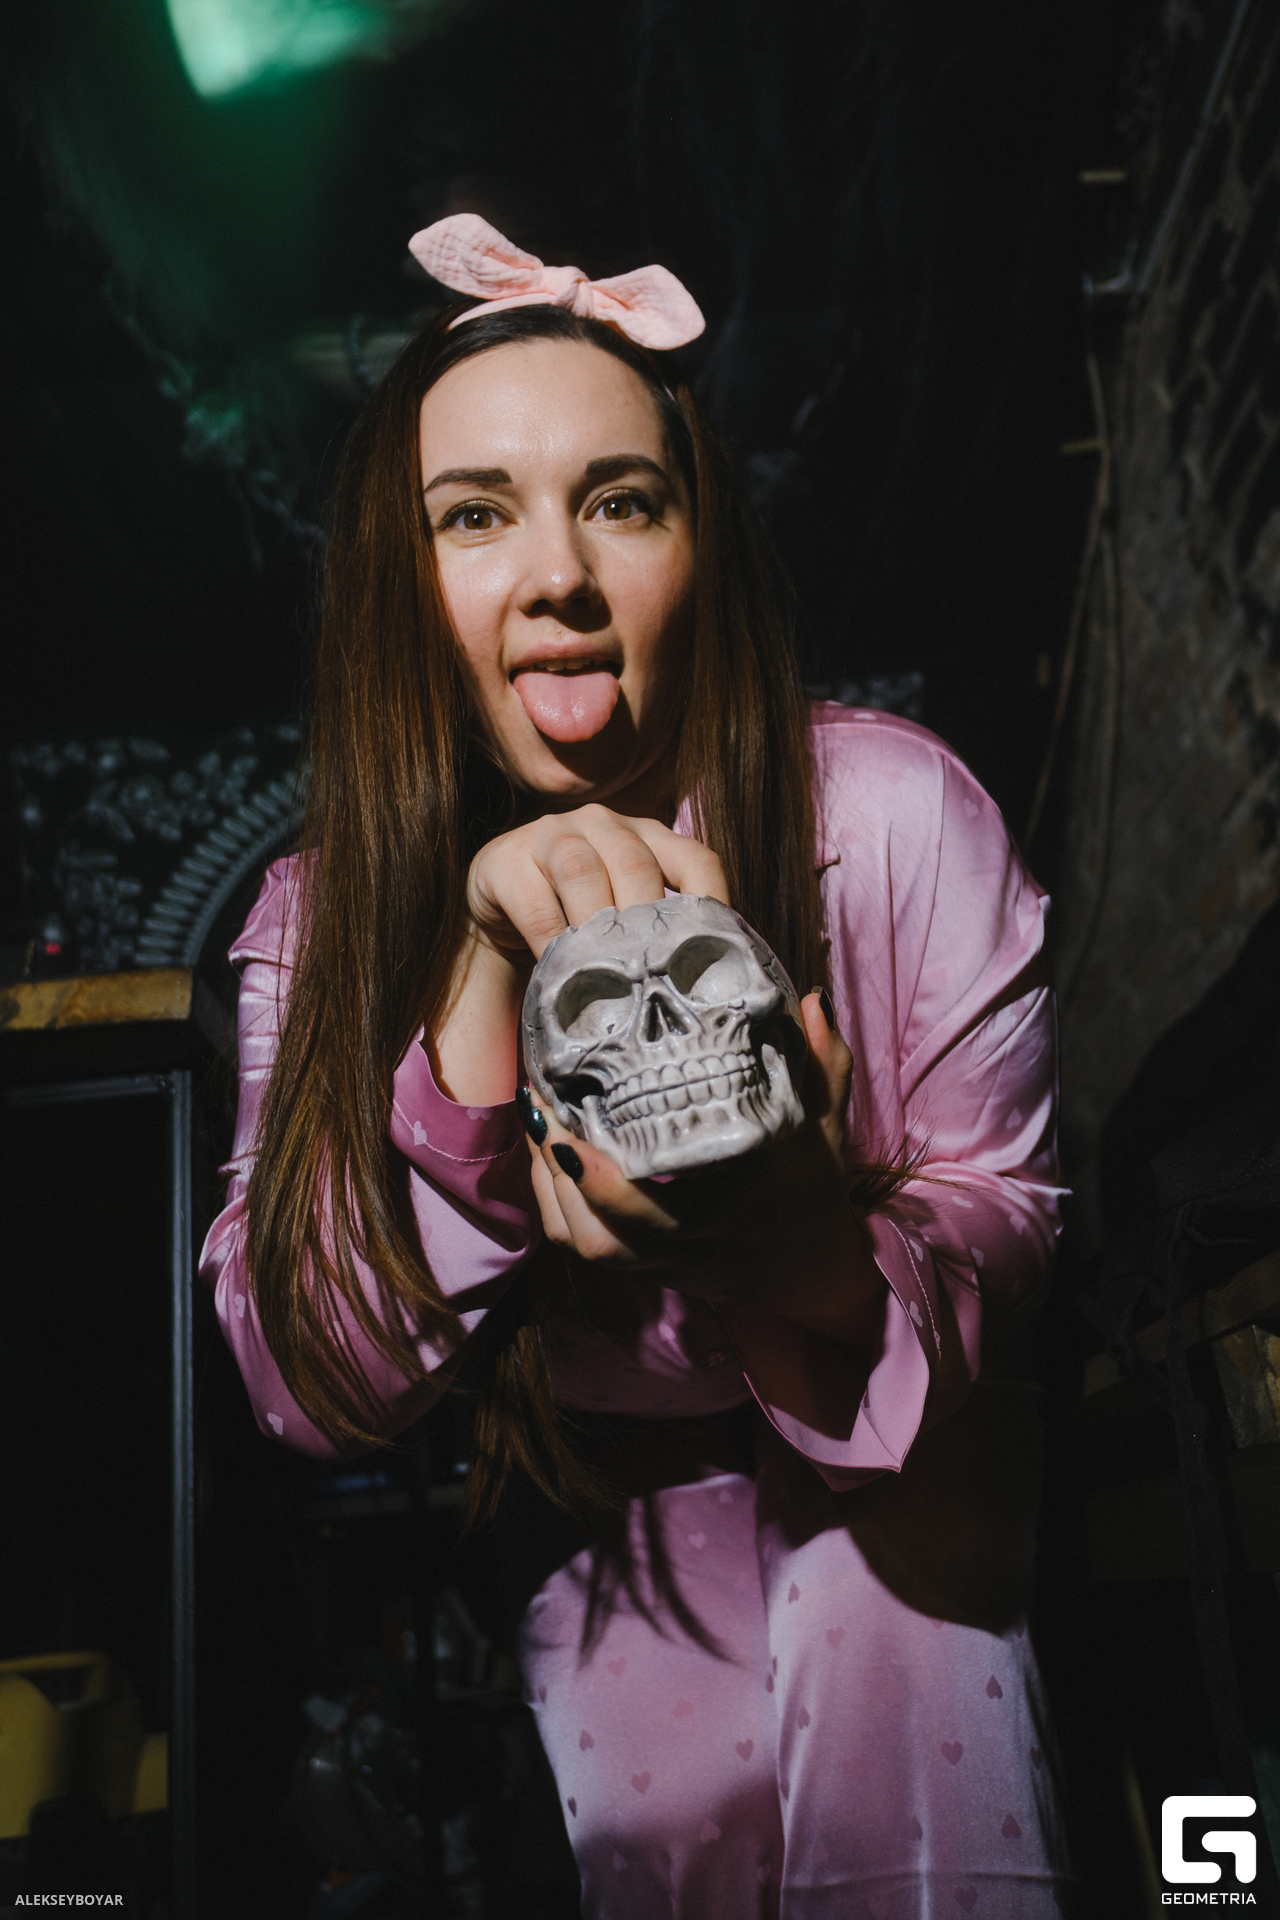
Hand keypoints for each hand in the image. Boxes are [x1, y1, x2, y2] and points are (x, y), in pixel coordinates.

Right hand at [465, 803, 728, 959]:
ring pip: (584, 873)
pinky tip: (562, 973)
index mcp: (646, 836)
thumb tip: (709, 983)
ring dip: (597, 929)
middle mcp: (603, 824)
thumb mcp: (622, 917)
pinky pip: (535, 903)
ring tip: (609, 974)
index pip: (694, 858)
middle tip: (655, 974)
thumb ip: (660, 933)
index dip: (711, 901)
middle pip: (636, 864)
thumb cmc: (575, 920)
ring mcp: (552, 833)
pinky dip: (552, 942)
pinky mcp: (506, 859)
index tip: (718, 949)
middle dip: (647, 923)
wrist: (499, 913)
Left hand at [525, 991, 886, 1352]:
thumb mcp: (824, 1126)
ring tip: (536, 1121)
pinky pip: (586, 1246)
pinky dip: (557, 1203)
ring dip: (552, 1189)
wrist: (806, 1270)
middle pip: (609, 1235)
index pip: (670, 1209)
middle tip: (539, 1106)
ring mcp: (666, 1262)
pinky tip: (545, 1152)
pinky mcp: (645, 1266)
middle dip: (562, 1174)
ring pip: (591, 1244)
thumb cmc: (812, 1186)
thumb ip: (822, 1064)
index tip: (572, 1123)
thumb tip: (809, 1001)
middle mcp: (695, 1244)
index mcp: (738, 1209)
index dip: (608, 1182)